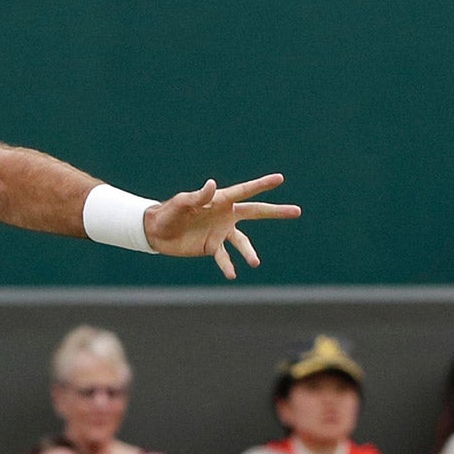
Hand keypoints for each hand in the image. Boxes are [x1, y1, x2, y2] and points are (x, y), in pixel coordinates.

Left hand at [143, 174, 300, 278]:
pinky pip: (225, 257)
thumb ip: (198, 196)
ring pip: (242, 241)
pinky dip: (228, 266)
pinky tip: (232, 274)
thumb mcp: (182, 203)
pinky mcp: (213, 247)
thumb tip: (212, 184)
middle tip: (297, 211)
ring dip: (249, 252)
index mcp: (220, 200)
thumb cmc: (169, 212)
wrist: (157, 232)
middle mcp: (226, 215)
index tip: (280, 178)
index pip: (245, 191)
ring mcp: (221, 232)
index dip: (262, 185)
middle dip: (276, 212)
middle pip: (256, 213)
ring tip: (255, 262)